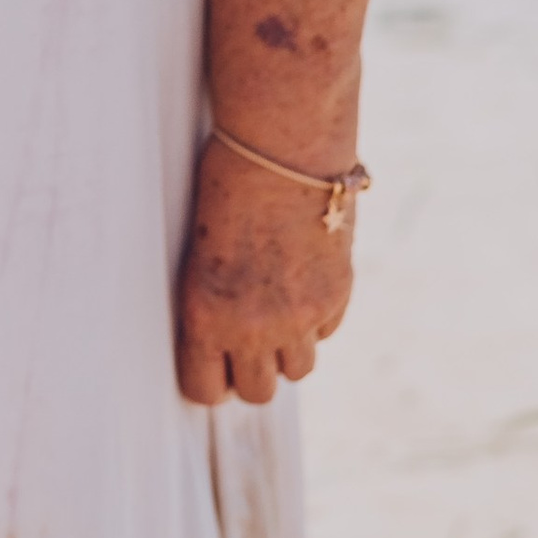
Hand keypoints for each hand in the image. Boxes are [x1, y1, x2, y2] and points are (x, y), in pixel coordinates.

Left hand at [174, 133, 356, 406]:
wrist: (280, 146)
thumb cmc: (225, 182)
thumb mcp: (202, 250)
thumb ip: (216, 300)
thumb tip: (227, 337)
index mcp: (204, 313)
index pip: (205, 390)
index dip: (209, 379)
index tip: (211, 365)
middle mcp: (253, 326)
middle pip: (257, 392)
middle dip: (249, 370)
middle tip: (245, 341)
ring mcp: (299, 316)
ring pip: (298, 369)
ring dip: (287, 348)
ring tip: (276, 308)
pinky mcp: (336, 297)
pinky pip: (325, 332)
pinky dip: (316, 317)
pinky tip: (302, 278)